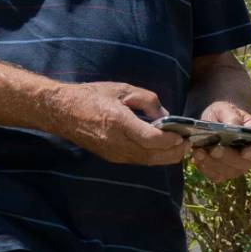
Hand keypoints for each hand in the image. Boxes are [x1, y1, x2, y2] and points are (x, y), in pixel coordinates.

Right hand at [49, 80, 183, 166]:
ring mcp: (113, 153)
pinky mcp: (111, 157)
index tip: (183, 135)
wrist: (62, 112)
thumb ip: (148, 100)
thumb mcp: (122, 89)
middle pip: (152, 156)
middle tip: (188, 144)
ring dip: (166, 157)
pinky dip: (153, 157)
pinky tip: (161, 148)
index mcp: (119, 122)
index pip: (151, 139)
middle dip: (174, 152)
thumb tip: (166, 116)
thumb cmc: (92, 96)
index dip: (170, 140)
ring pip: (146, 161)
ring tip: (179, 148)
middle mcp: (116, 142)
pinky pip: (137, 160)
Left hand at [192, 98, 250, 182]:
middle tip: (213, 149)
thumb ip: (230, 114)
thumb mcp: (225, 108)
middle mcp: (250, 156)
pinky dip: (205, 168)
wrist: (213, 123)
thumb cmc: (223, 114)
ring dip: (212, 163)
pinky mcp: (223, 173)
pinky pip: (216, 175)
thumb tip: (233, 125)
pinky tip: (196, 158)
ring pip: (228, 172)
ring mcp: (237, 167)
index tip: (245, 153)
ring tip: (198, 152)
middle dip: (227, 157)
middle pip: (243, 163)